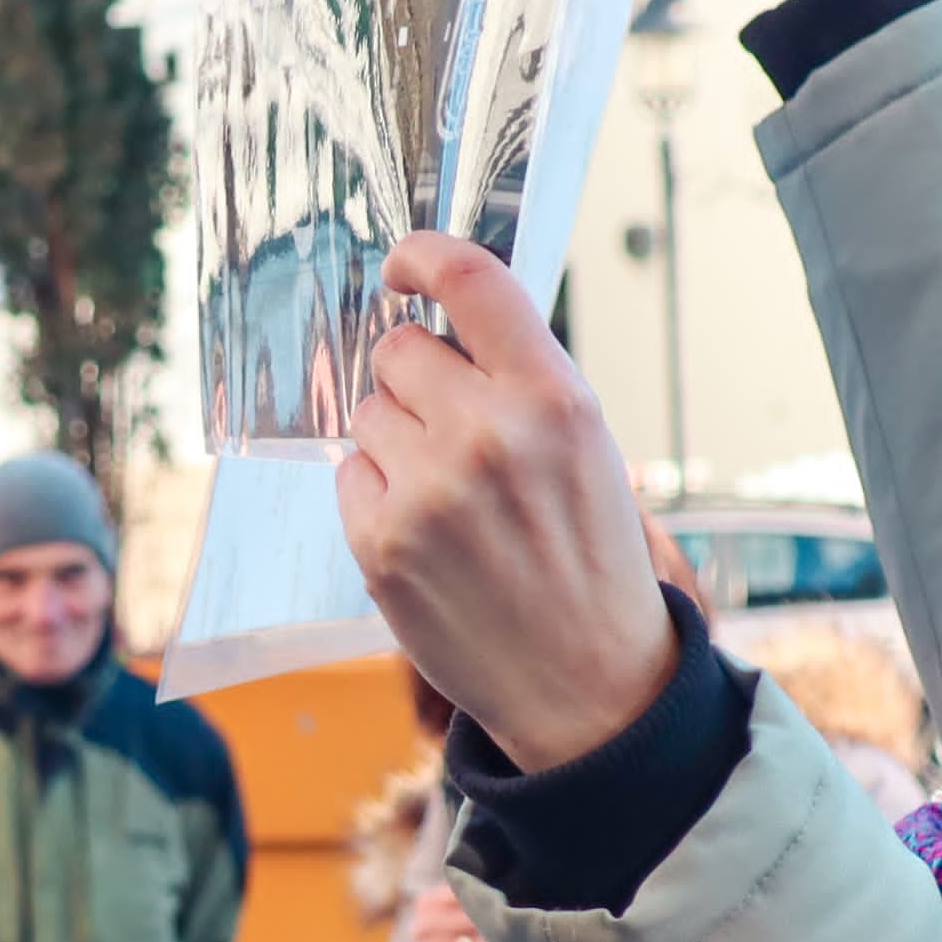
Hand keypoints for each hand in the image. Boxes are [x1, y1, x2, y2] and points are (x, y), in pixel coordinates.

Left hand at [341, 233, 680, 775]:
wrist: (588, 685)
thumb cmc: (590, 560)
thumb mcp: (588, 449)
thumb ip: (521, 379)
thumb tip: (443, 321)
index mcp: (555, 399)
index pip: (471, 280)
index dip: (425, 256)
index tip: (404, 265)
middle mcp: (488, 435)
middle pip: (400, 351)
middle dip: (418, 381)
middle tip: (456, 433)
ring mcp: (427, 491)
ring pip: (369, 414)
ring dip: (397, 441)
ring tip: (452, 498)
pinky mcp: (380, 542)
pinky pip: (350, 474)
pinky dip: (378, 496)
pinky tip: (428, 536)